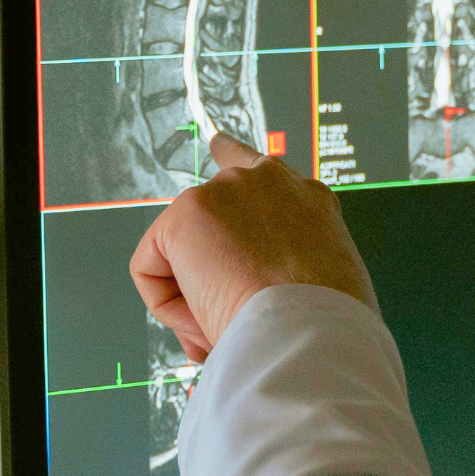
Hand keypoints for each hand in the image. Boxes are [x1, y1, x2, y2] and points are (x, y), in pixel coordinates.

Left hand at [129, 132, 377, 360]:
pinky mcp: (185, 214)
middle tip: (227, 312)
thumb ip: (282, 267)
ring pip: (181, 256)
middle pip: (206, 204)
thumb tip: (228, 295)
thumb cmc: (323, 324)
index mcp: (308, 200)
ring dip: (197, 301)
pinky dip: (169, 308)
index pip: (263, 171)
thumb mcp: (319, 284)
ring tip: (233, 325)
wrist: (312, 330)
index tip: (218, 145)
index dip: (234, 159)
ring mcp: (223, 191)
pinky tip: (205, 320)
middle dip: (203, 265)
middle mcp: (266, 181)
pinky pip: (151, 272)